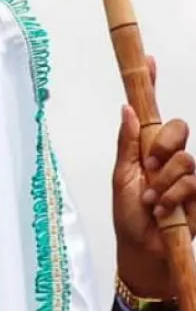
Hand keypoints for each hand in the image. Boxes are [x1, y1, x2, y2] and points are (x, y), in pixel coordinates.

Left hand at [112, 56, 195, 297]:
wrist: (143, 251)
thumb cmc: (129, 215)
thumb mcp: (121, 178)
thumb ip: (126, 143)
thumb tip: (127, 108)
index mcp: (147, 148)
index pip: (153, 112)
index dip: (152, 84)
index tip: (149, 59)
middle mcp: (171, 157)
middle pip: (178, 128)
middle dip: (162, 147)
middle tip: (149, 168)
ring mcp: (189, 175)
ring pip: (186, 159)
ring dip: (164, 183)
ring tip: (153, 202)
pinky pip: (194, 181)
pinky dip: (175, 195)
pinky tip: (165, 209)